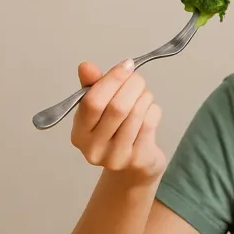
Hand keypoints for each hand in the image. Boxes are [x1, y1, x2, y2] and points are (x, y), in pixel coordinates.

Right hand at [70, 59, 165, 180]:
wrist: (134, 169)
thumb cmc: (114, 132)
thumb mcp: (99, 110)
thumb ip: (93, 87)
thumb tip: (86, 66)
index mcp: (79, 134)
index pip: (93, 102)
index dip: (112, 80)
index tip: (126, 65)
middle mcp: (94, 149)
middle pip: (118, 107)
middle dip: (132, 86)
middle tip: (138, 79)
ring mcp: (117, 157)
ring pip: (136, 114)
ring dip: (144, 97)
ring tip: (144, 95)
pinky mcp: (139, 160)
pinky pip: (150, 124)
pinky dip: (153, 110)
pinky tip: (150, 110)